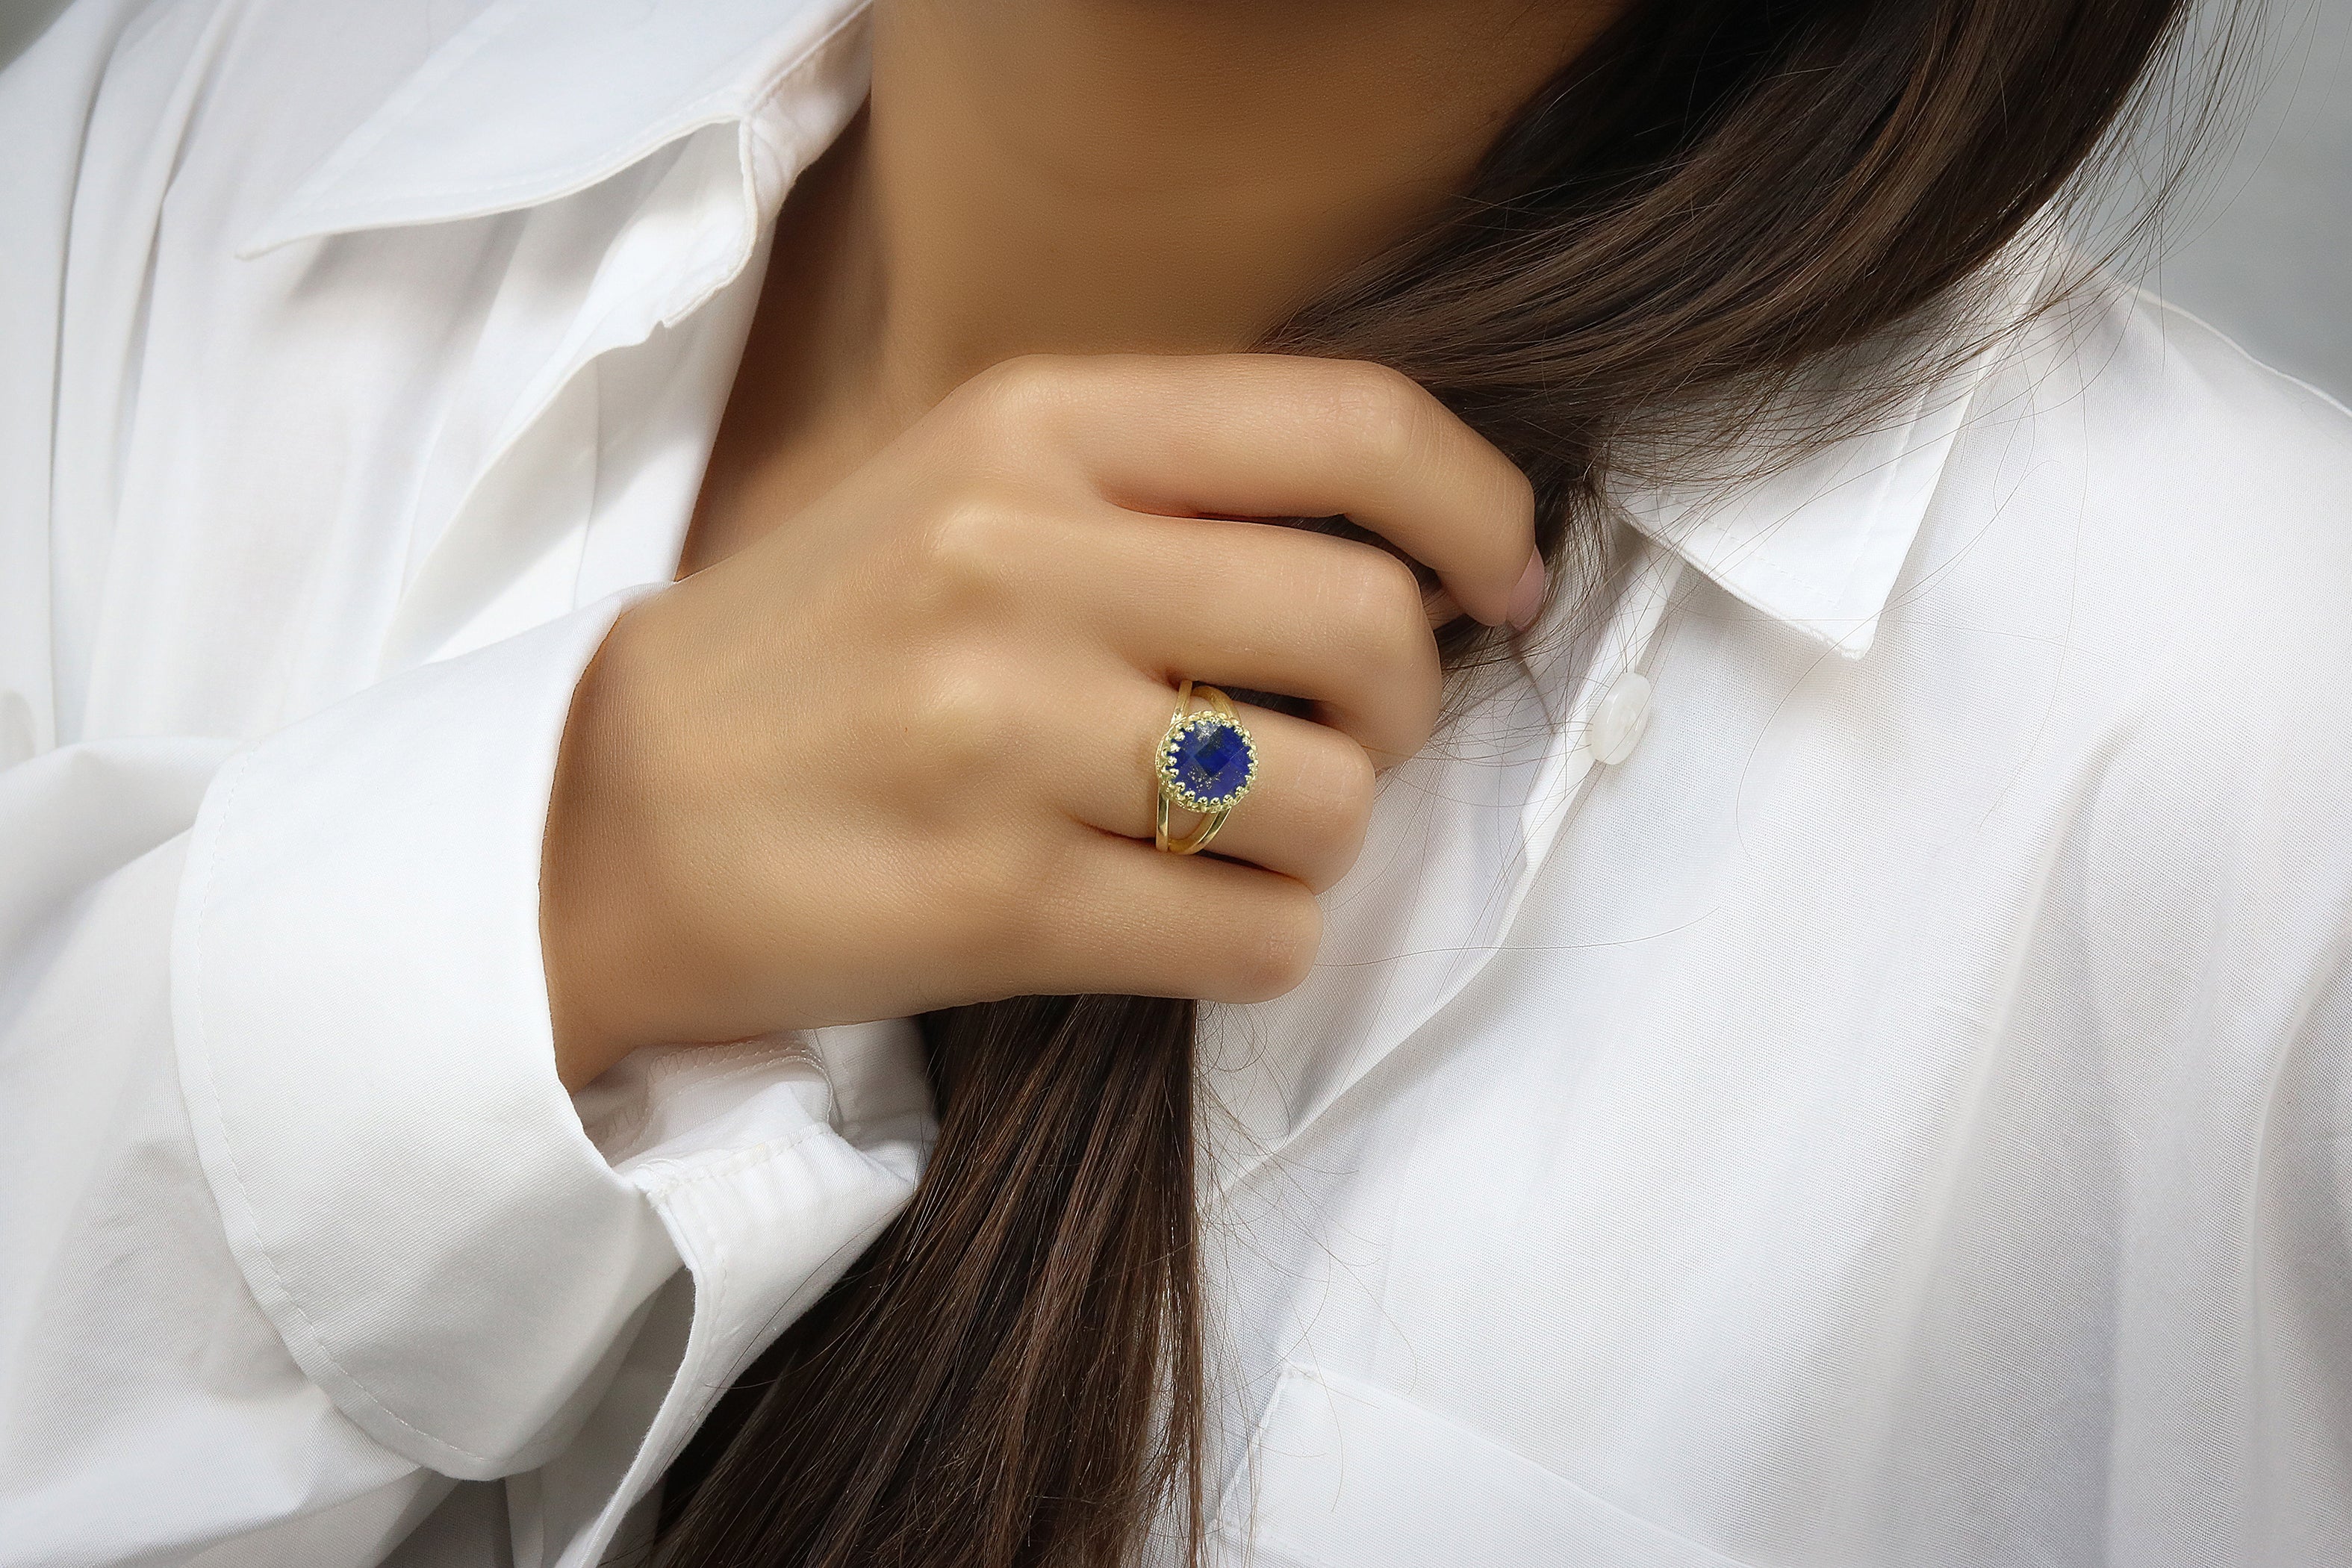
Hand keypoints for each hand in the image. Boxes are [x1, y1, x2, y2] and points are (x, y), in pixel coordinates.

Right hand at [539, 354, 1539, 1086]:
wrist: (602, 820)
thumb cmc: (821, 653)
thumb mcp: (969, 491)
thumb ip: (1167, 492)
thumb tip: (1411, 565)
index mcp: (1033, 428)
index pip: (1350, 428)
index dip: (1476, 509)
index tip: (1498, 581)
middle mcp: (1023, 561)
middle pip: (1369, 629)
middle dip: (1398, 710)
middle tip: (1333, 739)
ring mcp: (1007, 734)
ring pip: (1335, 802)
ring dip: (1322, 839)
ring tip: (1225, 833)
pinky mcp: (998, 901)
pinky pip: (1260, 937)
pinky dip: (1260, 939)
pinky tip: (1181, 915)